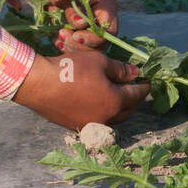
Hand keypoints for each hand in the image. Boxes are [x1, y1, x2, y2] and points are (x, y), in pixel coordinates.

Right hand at [13, 51, 149, 129]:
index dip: (144, 86)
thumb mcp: (99, 62)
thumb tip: (136, 73)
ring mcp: (90, 124)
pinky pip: (97, 119)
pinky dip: (103, 111)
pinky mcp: (75, 125)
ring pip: (113, 118)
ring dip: (119, 107)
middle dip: (134, 99)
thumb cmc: (71, 69)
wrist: (39, 84)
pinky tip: (98, 101)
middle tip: (135, 87)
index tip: (148, 80)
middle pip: (127, 110)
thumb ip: (120, 69)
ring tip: (118, 94)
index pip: (137, 94)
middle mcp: (106, 118)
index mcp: (115, 102)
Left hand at [29, 0, 118, 52]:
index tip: (76, 36)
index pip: (109, 30)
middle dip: (81, 45)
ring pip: (87, 49)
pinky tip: (56, 39)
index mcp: (105, 6)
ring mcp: (88, 27)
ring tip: (58, 37)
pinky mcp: (76, 32)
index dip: (94, 38)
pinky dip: (64, 46)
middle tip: (62, 35)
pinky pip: (73, 46)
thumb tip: (80, 24)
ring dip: (71, 47)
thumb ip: (74, 6)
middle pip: (99, 44)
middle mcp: (100, 19)